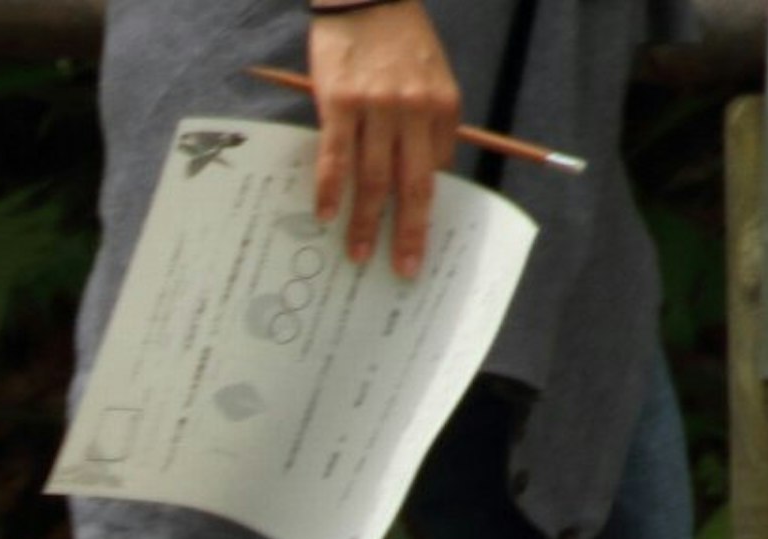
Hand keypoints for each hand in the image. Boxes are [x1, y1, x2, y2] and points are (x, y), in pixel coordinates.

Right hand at [308, 1, 461, 278]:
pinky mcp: (340, 103)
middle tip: (405, 269)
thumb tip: (417, 169)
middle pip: (413, 184)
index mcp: (443, 105)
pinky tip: (324, 215)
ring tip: (360, 255)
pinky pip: (335, 157)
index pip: (437, 168)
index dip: (427, 207)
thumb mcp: (430, 74)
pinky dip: (329, 189)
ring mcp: (378, 108)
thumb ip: (428, 119)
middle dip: (410, 232)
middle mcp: (415, 109)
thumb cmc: (397, 39)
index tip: (421, 241)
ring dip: (367, 222)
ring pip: (373, 178)